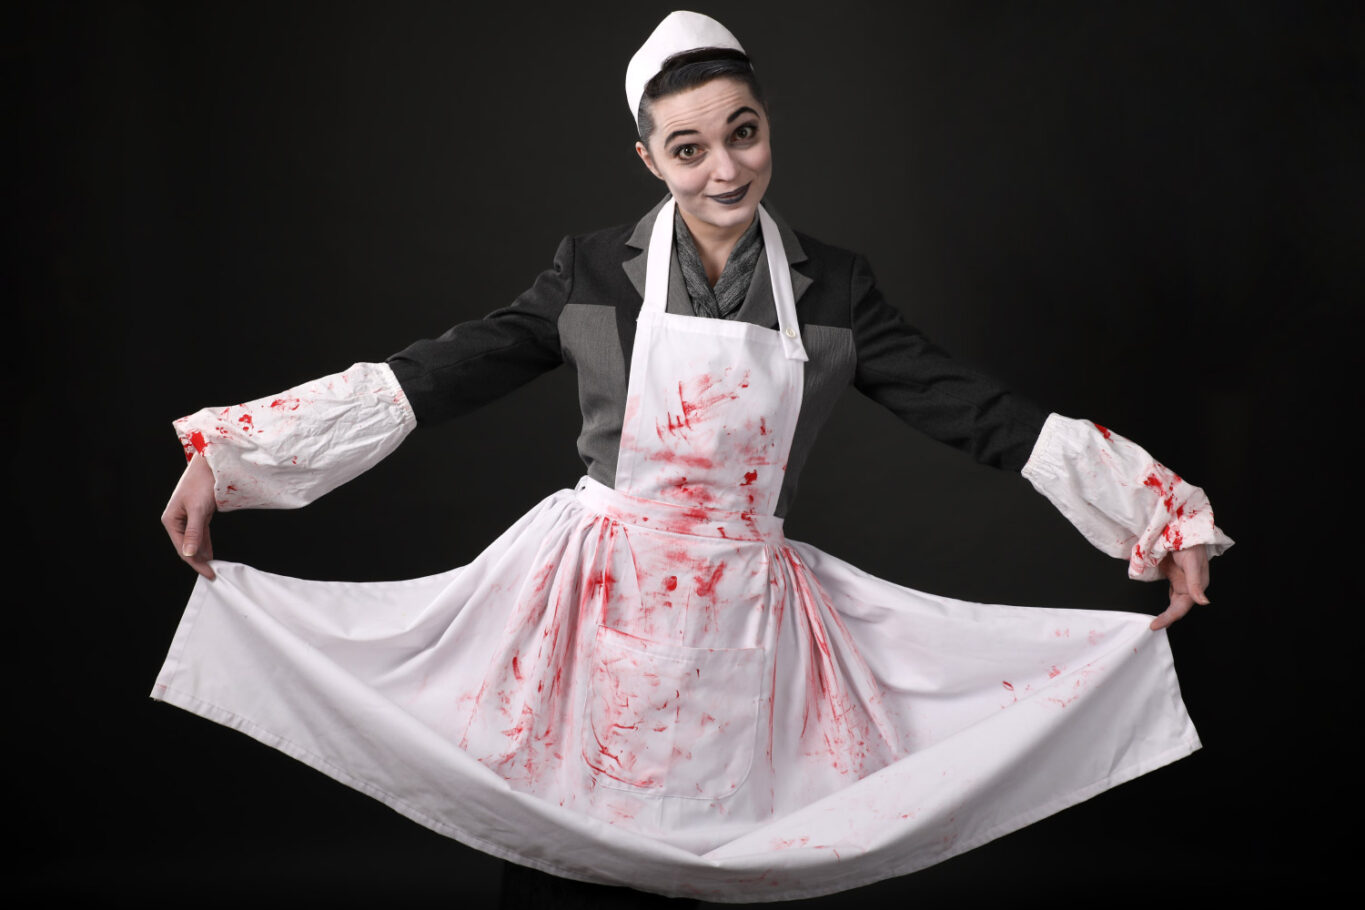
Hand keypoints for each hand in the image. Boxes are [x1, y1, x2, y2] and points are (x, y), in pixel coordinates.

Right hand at [161, 453, 217, 579]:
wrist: (210, 464)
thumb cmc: (202, 483)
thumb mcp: (198, 509)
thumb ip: (194, 532)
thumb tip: (189, 553)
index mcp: (171, 520)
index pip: (182, 549)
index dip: (196, 563)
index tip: (209, 573)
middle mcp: (176, 520)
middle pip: (187, 547)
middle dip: (199, 561)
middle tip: (213, 574)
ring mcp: (186, 518)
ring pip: (193, 541)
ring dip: (202, 554)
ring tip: (213, 567)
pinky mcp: (197, 514)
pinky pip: (200, 534)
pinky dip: (205, 544)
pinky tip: (210, 553)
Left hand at [1150, 544, 1208, 630]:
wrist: (1180, 528)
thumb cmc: (1190, 543)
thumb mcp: (1192, 563)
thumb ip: (1195, 583)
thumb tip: (1203, 602)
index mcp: (1197, 585)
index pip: (1181, 607)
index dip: (1169, 618)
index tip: (1155, 625)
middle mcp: (1190, 586)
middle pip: (1178, 607)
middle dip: (1167, 618)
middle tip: (1153, 626)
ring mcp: (1181, 581)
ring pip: (1174, 601)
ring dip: (1167, 612)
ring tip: (1156, 623)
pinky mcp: (1174, 575)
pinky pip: (1170, 592)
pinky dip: (1166, 601)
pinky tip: (1160, 608)